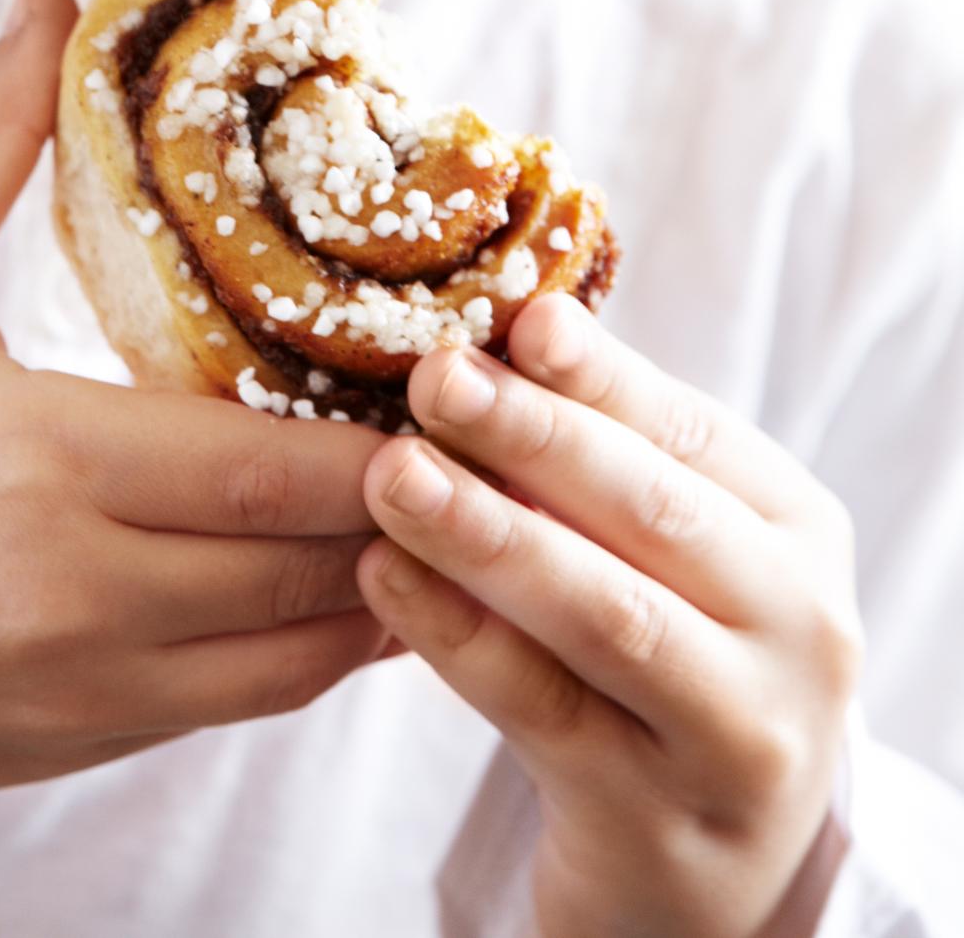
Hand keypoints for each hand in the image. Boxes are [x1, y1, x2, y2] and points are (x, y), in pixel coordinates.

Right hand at [0, 0, 390, 823]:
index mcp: (34, 463)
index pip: (269, 467)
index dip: (390, 438)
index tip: (466, 385)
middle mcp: (68, 597)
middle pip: (302, 570)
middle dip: (413, 512)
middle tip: (491, 445)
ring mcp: (71, 692)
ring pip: (284, 663)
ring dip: (378, 596)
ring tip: (450, 517)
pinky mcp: (60, 748)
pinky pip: (225, 711)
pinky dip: (299, 656)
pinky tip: (342, 595)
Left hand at [356, 293, 862, 937]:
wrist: (707, 866)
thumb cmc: (667, 653)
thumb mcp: (668, 550)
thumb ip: (603, 451)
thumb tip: (504, 324)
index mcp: (799, 530)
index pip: (690, 432)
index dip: (600, 374)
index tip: (517, 318)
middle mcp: (798, 629)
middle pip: (653, 512)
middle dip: (534, 436)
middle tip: (434, 378)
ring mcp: (739, 735)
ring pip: (605, 615)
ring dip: (487, 533)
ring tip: (393, 473)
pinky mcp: (658, 822)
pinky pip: (543, 711)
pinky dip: (457, 635)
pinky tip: (385, 575)